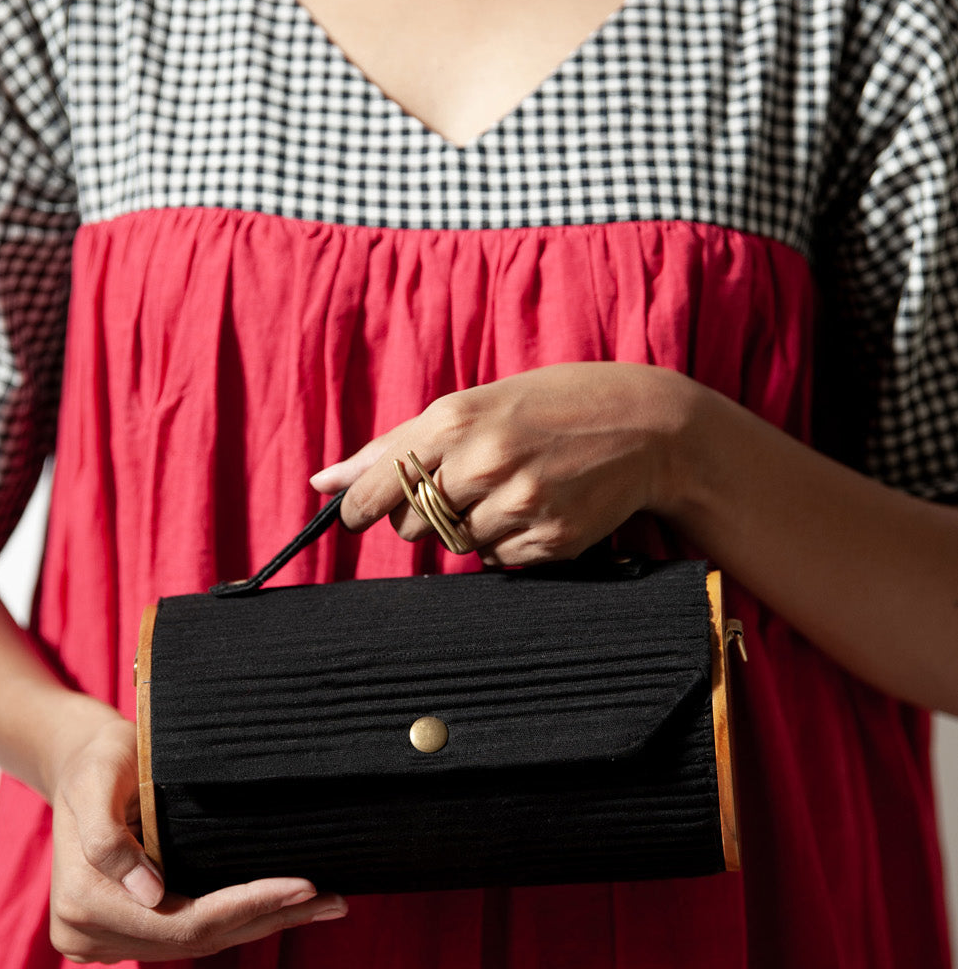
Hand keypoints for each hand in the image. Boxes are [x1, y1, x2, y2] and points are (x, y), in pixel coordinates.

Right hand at [46, 709, 347, 962]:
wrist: (77, 765)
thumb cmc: (96, 761)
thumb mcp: (97, 779)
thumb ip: (108, 839)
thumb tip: (150, 894)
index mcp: (83, 903)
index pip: (183, 921)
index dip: (247, 905)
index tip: (303, 886)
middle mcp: (88, 935)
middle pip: (197, 940)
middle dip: (269, 918)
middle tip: (333, 901)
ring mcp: (105, 942)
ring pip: (199, 945)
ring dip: (262, 924)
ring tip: (322, 905)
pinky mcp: (124, 936)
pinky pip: (190, 936)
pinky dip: (238, 922)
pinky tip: (280, 909)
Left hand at [309, 362, 693, 567]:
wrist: (644, 425)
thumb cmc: (548, 407)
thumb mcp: (471, 406)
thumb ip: (395, 446)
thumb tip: (323, 482)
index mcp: (454, 420)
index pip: (379, 487)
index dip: (361, 509)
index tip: (355, 516)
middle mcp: (482, 462)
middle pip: (412, 527)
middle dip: (428, 515)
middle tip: (469, 485)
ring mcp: (518, 504)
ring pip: (457, 547)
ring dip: (474, 529)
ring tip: (515, 489)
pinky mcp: (550, 541)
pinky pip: (500, 562)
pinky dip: (509, 544)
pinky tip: (539, 508)